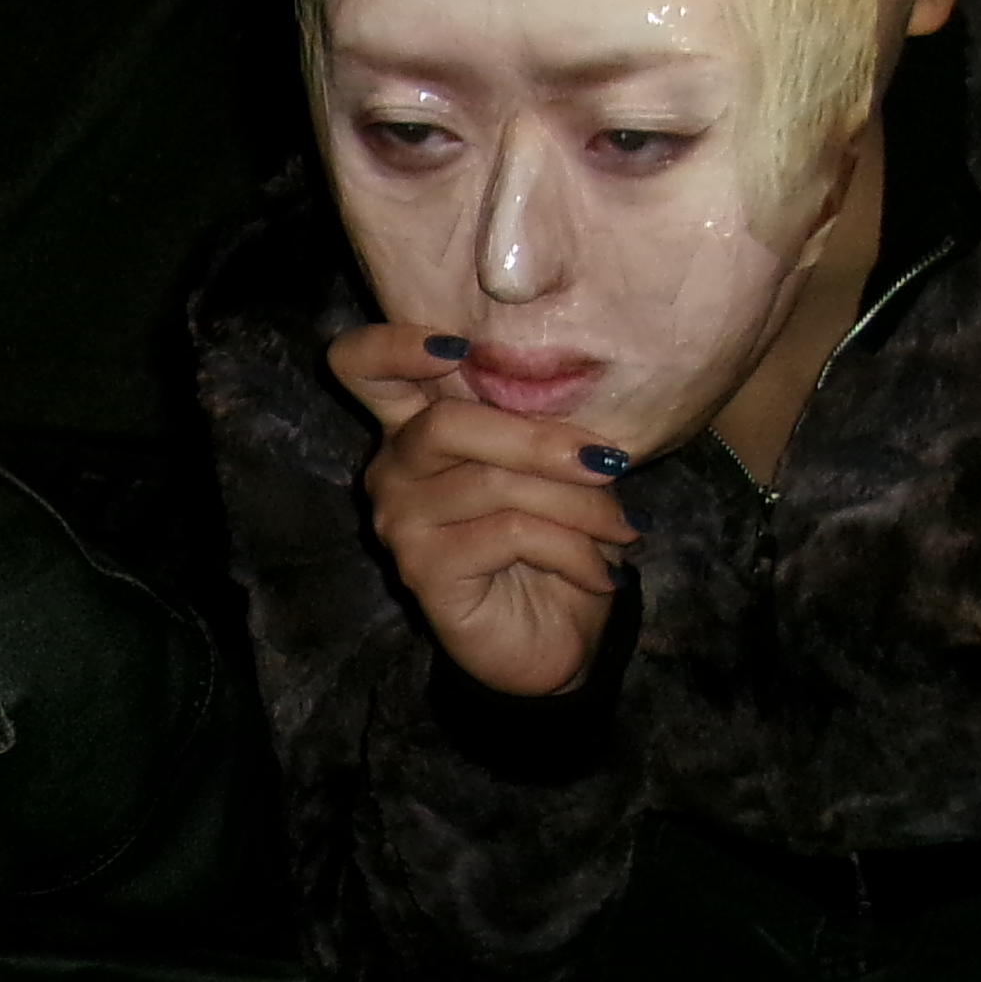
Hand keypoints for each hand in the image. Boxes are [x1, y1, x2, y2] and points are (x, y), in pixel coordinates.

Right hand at [331, 326, 642, 698]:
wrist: (556, 637)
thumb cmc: (555, 539)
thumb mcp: (553, 465)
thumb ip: (538, 418)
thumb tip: (578, 388)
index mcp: (415, 427)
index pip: (361, 366)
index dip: (394, 344)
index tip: (460, 348)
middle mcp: (392, 469)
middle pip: (444, 424)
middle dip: (539, 440)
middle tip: (609, 462)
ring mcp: (400, 522)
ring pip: (492, 483)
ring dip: (576, 504)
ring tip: (620, 527)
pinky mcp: (424, 571)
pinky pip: (509, 534)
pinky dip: (571, 548)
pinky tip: (599, 571)